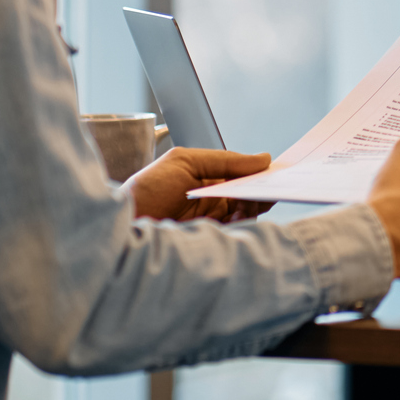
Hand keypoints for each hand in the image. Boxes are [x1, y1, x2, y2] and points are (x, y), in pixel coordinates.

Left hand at [125, 148, 274, 223]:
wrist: (122, 225)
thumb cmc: (146, 190)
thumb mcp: (185, 162)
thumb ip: (225, 160)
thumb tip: (263, 159)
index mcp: (206, 178)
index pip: (241, 175)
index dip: (259, 173)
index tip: (277, 172)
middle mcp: (211, 200)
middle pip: (248, 195)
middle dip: (259, 191)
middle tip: (267, 189)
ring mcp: (210, 222)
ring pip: (246, 214)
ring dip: (251, 206)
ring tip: (245, 202)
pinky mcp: (209, 240)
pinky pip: (236, 232)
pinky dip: (242, 223)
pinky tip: (237, 216)